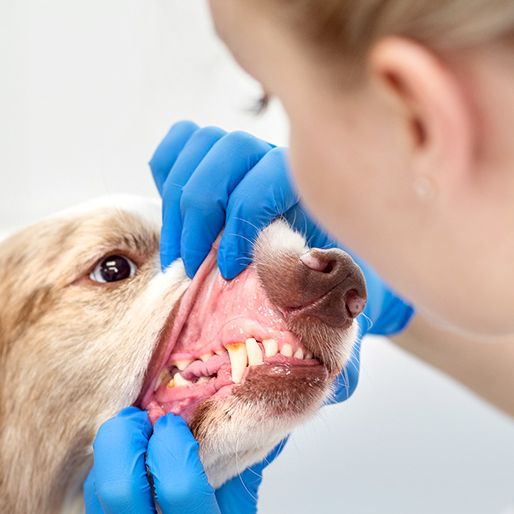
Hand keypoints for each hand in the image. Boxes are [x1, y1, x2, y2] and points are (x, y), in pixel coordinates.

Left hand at [73, 408, 282, 513]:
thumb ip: (237, 497)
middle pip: (116, 480)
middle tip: (139, 421)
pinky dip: (107, 508)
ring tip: (131, 454)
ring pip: (96, 501)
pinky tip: (126, 505)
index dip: (170, 437)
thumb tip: (248, 439)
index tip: (173, 419)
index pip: (175, 478)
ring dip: (111, 466)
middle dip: (122, 436)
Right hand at [150, 121, 414, 400]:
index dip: (242, 218)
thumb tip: (334, 372)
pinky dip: (166, 172)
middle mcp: (280, 161)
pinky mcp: (219, 163)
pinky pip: (180, 142)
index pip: (270, 171)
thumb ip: (340, 333)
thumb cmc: (340, 292)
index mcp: (316, 188)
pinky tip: (172, 216)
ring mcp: (248, 157)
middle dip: (197, 212)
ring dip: (175, 200)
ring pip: (199, 144)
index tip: (229, 272)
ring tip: (178, 256)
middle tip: (189, 269)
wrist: (337, 270)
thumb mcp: (346, 312)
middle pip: (224, 149)